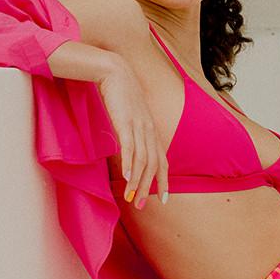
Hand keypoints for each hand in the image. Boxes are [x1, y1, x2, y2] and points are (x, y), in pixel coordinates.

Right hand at [97, 60, 168, 208]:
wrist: (115, 72)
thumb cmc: (121, 94)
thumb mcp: (131, 116)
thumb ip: (133, 132)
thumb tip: (130, 148)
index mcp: (152, 131)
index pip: (163, 161)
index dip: (164, 181)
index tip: (164, 199)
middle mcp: (150, 130)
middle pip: (154, 165)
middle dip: (149, 188)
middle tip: (142, 206)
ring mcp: (139, 126)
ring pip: (143, 160)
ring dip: (138, 181)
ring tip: (132, 198)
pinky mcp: (125, 121)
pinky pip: (130, 147)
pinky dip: (130, 164)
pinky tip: (127, 177)